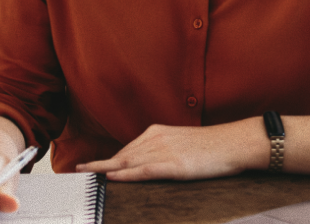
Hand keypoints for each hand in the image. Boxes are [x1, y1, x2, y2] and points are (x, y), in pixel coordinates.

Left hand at [76, 120, 263, 181]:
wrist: (234, 143)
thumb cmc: (212, 146)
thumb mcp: (182, 142)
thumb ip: (163, 150)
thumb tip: (147, 163)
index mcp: (158, 132)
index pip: (126, 150)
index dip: (105, 159)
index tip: (88, 165)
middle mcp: (156, 139)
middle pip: (121, 155)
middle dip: (98, 164)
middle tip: (76, 171)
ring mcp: (164, 151)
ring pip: (127, 162)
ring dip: (104, 169)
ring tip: (85, 175)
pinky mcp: (173, 165)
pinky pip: (143, 171)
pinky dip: (125, 175)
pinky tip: (111, 177)